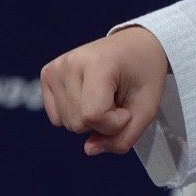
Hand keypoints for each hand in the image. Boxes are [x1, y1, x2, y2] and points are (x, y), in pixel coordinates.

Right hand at [40, 26, 168, 156]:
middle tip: (118, 98)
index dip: (115, 123)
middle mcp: (70, 63)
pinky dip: (75, 114)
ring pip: (66, 123)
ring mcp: (55, 68)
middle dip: (103, 122)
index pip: (93, 115)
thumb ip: (124, 137)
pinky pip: (57, 117)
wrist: (136, 45)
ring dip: (90, 119)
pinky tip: (89, 95)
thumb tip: (88, 149)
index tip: (128, 108)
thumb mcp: (147, 108)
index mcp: (97, 64)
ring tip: (105, 94)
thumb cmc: (144, 75)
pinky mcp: (47, 74)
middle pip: (78, 123)